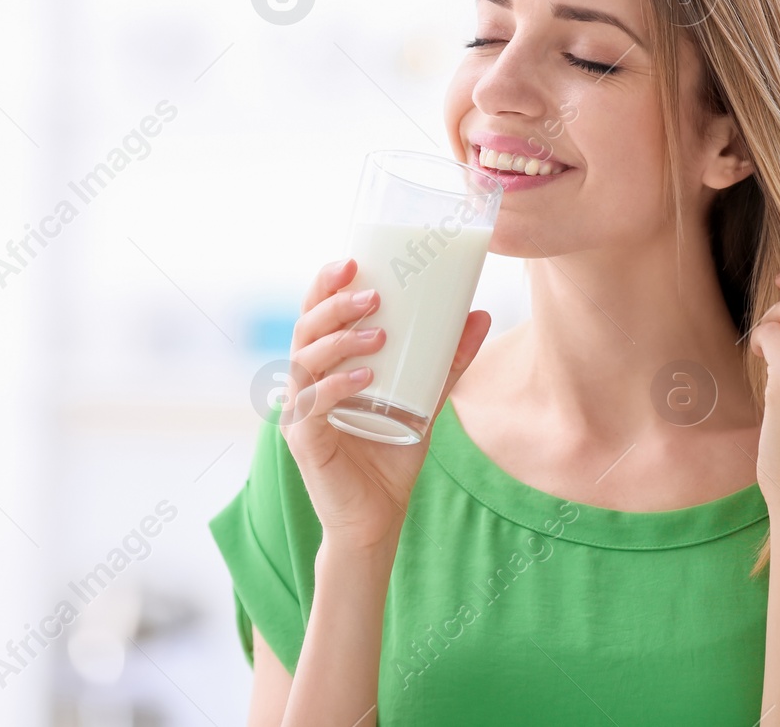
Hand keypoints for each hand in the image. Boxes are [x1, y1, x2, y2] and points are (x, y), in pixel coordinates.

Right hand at [279, 256, 490, 556]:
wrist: (377, 519)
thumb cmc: (391, 455)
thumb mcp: (426, 400)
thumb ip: (447, 361)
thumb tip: (479, 314)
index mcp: (325, 365)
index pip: (316, 313)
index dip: (325, 284)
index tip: (352, 260)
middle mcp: (306, 382)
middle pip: (305, 328)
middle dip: (333, 304)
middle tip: (371, 293)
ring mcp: (299, 411)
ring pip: (304, 361)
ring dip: (340, 341)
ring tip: (377, 333)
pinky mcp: (303, 441)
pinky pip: (312, 404)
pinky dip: (336, 386)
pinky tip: (365, 376)